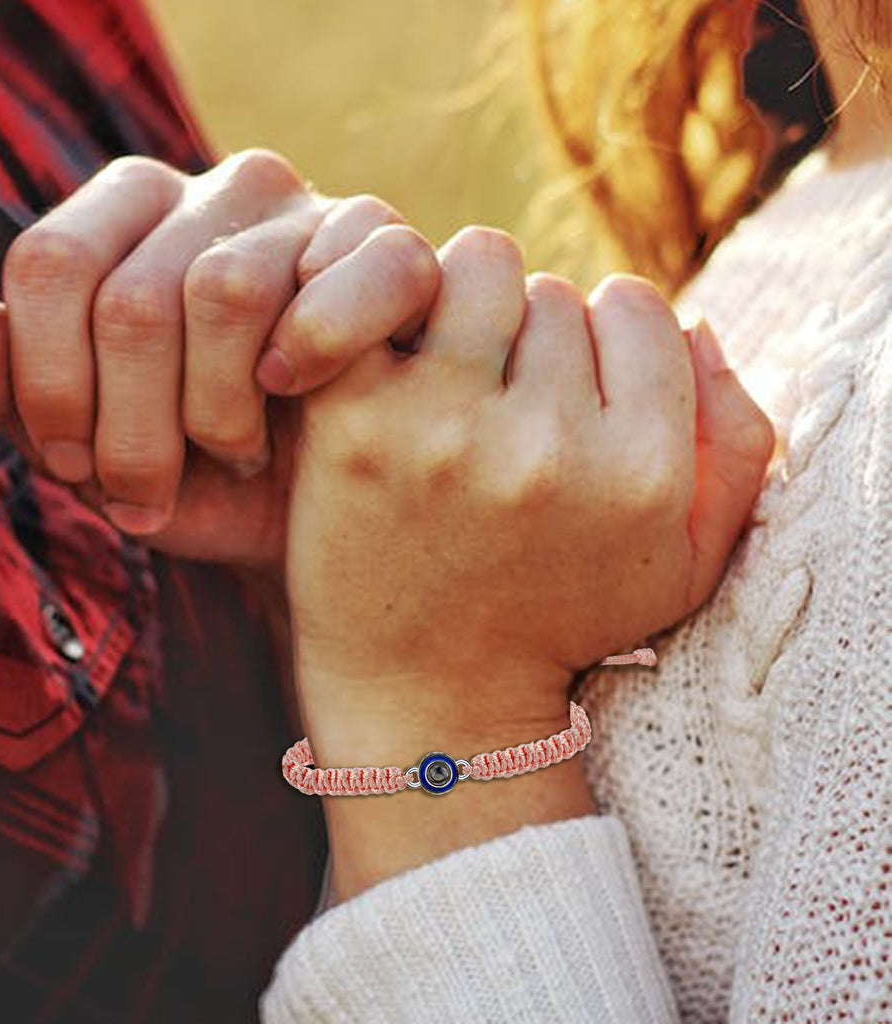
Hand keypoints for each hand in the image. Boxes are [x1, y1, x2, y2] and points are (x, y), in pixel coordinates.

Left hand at [0, 152, 437, 567]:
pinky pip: (348, 275)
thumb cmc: (197, 475)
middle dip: (133, 429)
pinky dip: (316, 349)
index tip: (70, 466)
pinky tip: (297, 393)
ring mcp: (308, 209)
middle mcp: (217, 188)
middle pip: (133, 295)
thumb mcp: (92, 449)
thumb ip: (11, 383)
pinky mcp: (388, 246)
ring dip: (219, 411)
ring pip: (224, 290)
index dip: (47, 383)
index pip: (50, 262)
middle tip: (148, 496)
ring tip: (234, 455)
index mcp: (132, 211)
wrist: (311, 514)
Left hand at [287, 227, 774, 750]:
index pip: (641, 309)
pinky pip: (386, 290)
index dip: (605, 341)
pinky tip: (388, 358)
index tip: (572, 386)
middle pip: (554, 292)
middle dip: (532, 337)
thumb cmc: (560, 620)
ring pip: (478, 269)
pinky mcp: (358, 422)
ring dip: (467, 306)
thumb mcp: (686, 563)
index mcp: (641, 473)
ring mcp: (448, 429)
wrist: (429, 693)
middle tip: (502, 396)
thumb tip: (702, 327)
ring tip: (449, 372)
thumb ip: (736, 444)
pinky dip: (388, 306)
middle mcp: (549, 446)